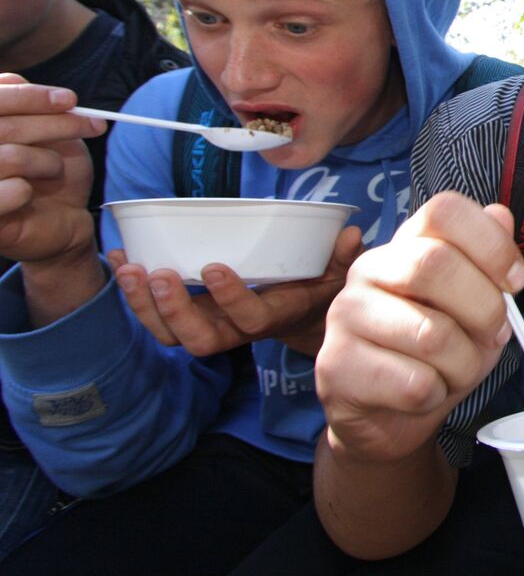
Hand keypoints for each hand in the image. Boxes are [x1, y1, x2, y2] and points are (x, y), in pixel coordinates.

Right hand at [0, 74, 105, 265]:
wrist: (61, 219)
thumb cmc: (49, 171)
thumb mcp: (44, 132)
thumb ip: (25, 105)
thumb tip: (16, 81)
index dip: (30, 97)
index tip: (71, 100)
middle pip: (4, 128)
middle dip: (55, 124)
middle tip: (92, 125)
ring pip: (10, 157)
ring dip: (47, 161)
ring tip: (55, 170)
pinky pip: (11, 191)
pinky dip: (28, 190)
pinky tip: (30, 195)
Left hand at [110, 226, 363, 355]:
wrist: (303, 315)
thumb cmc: (318, 288)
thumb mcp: (338, 273)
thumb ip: (343, 257)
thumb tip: (351, 235)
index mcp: (273, 317)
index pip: (249, 320)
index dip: (229, 299)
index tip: (213, 267)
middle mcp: (237, 329)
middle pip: (200, 340)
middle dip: (174, 311)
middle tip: (160, 274)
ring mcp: (211, 325)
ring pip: (171, 335)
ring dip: (144, 306)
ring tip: (131, 269)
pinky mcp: (192, 315)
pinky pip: (156, 315)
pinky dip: (133, 291)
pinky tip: (120, 261)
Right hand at [316, 192, 523, 463]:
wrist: (388, 418)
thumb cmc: (435, 356)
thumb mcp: (475, 309)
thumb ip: (488, 265)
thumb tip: (500, 217)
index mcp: (407, 245)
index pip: (444, 211)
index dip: (491, 243)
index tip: (514, 280)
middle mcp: (370, 269)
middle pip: (435, 265)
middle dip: (484, 309)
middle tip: (493, 333)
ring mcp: (346, 314)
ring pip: (430, 334)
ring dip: (463, 364)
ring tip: (455, 370)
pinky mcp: (336, 365)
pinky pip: (413, 383)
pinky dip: (436, 394)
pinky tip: (424, 392)